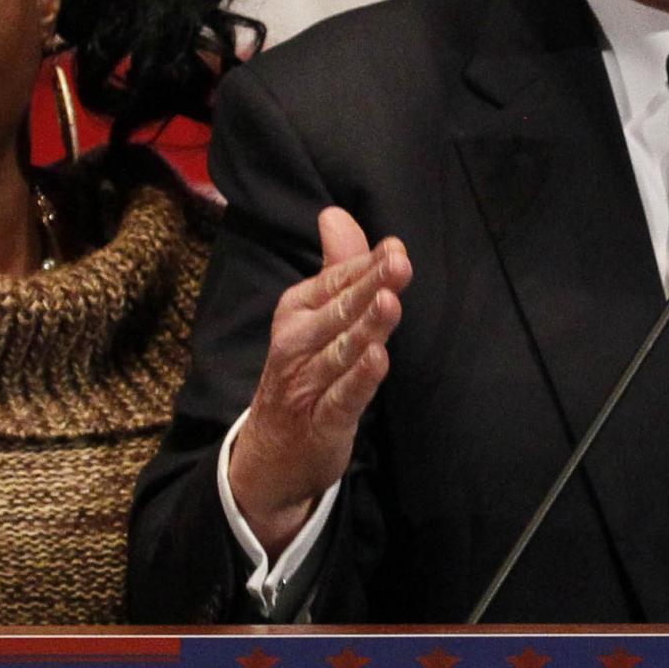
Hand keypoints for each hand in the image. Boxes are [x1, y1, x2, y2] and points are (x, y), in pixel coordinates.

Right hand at [228, 208, 411, 556]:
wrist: (270, 453)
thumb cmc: (303, 372)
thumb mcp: (316, 317)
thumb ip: (336, 268)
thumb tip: (336, 214)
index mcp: (296, 311)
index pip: (335, 282)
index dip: (365, 266)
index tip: (395, 249)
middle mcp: (296, 343)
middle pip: (337, 311)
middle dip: (369, 286)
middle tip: (398, 263)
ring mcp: (306, 383)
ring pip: (339, 351)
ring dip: (365, 327)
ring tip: (390, 303)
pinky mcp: (320, 422)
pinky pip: (341, 398)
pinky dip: (358, 380)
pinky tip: (378, 360)